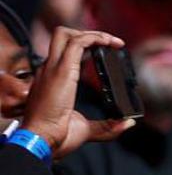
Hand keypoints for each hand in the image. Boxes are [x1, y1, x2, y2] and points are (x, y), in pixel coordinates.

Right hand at [21, 26, 133, 157]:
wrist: (40, 141)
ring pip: (68, 34)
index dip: (84, 47)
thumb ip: (107, 126)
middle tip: (111, 44)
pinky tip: (110, 44)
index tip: (105, 51)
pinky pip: (78, 42)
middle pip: (62, 36)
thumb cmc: (56, 138)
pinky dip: (95, 38)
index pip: (64, 53)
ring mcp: (53, 68)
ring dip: (94, 34)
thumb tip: (128, 123)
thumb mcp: (85, 129)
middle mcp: (49, 70)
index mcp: (51, 80)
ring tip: (114, 42)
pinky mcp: (62, 70)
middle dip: (87, 33)